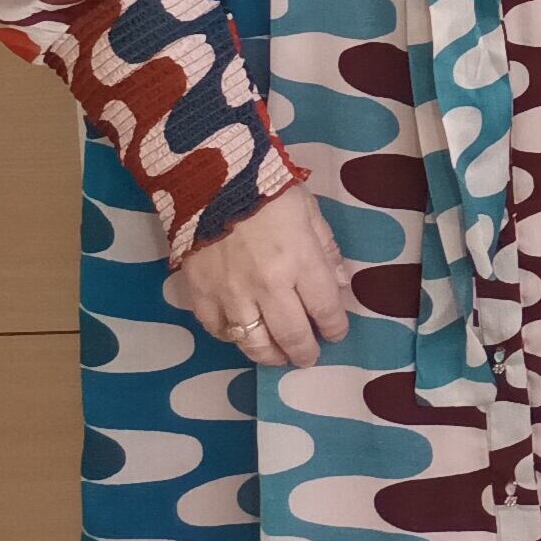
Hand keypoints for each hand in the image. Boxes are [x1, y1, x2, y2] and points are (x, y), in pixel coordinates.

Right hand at [165, 180, 352, 368]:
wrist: (209, 182)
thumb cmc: (268, 191)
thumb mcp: (310, 213)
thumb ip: (326, 251)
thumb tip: (340, 285)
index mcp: (300, 262)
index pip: (325, 308)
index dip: (335, 327)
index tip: (337, 334)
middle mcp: (267, 286)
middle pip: (291, 333)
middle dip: (304, 351)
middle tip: (308, 359)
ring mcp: (230, 294)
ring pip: (253, 341)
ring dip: (269, 355)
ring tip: (278, 358)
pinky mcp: (200, 295)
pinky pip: (218, 329)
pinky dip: (232, 337)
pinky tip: (242, 335)